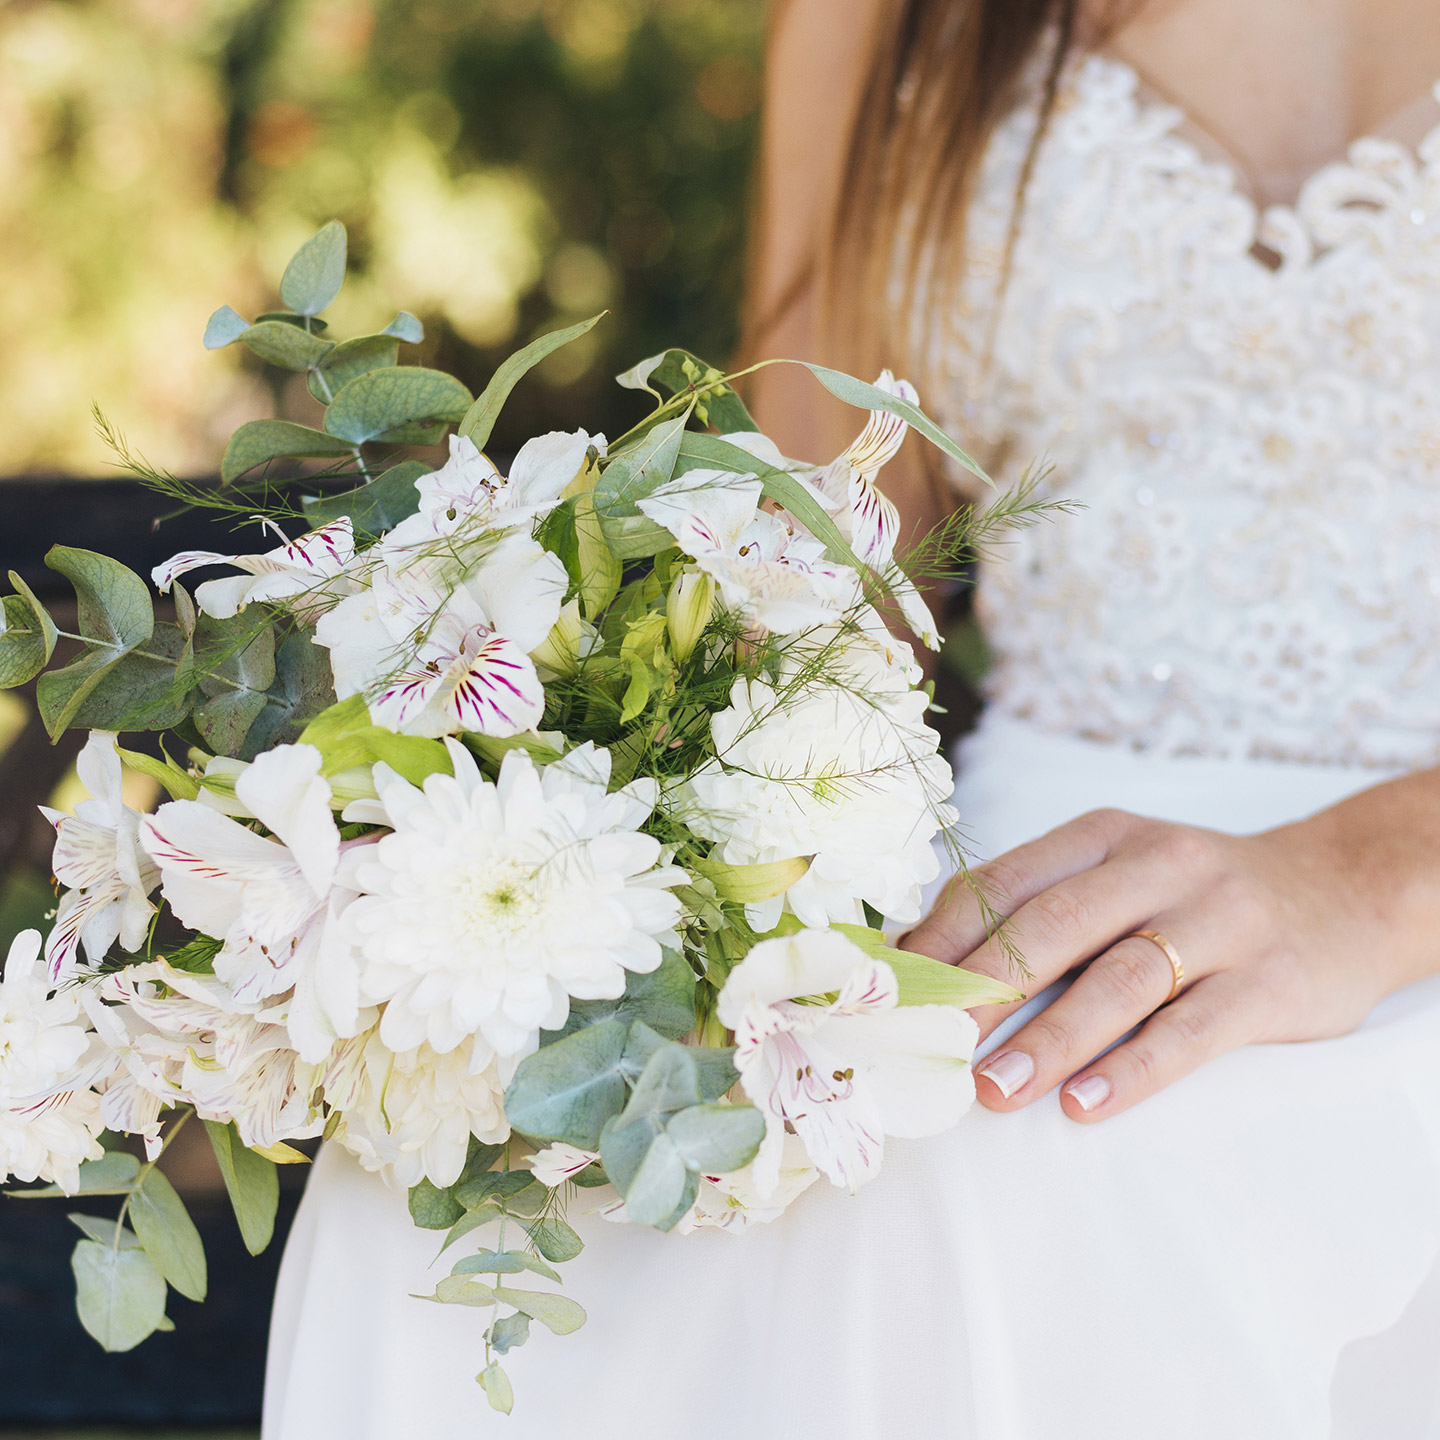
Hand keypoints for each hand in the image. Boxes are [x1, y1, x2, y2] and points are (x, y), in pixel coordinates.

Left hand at [901, 775, 1439, 1121]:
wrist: (1344, 891)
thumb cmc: (1194, 897)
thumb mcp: (1119, 872)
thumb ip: (1038, 906)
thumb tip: (920, 963)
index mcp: (1103, 835)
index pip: (1004, 882)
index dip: (942, 939)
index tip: (893, 993)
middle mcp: (1158, 865)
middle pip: (1052, 927)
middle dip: (981, 990)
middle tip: (927, 1045)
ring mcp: (1218, 920)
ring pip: (1118, 979)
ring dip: (1048, 1039)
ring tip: (993, 1090)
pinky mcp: (1268, 982)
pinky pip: (1191, 1031)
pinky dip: (1133, 1069)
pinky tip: (1083, 1104)